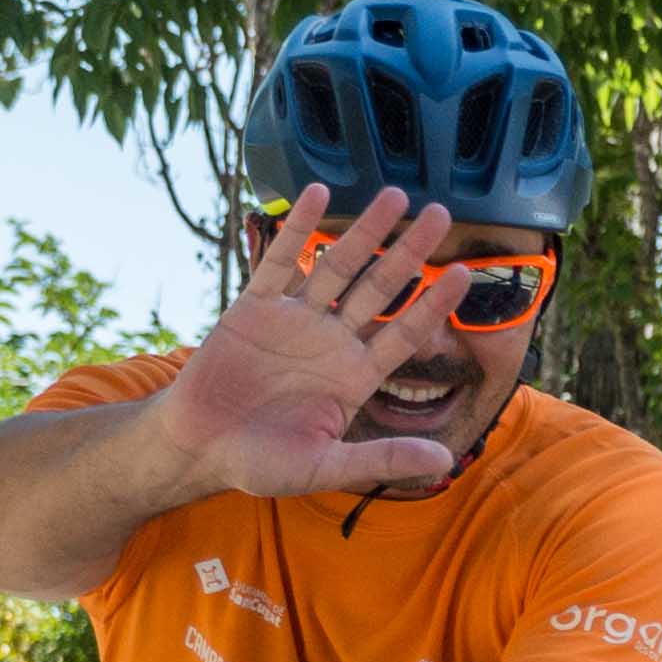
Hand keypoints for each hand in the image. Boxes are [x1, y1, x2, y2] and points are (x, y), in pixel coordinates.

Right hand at [155, 187, 469, 502]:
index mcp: (355, 376)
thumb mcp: (325, 467)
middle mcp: (332, 341)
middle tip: (440, 214)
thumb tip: (445, 460)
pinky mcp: (254, 306)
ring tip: (395, 196)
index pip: (405, 333)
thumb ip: (383, 460)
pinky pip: (279, 260)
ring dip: (365, 231)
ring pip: (337, 266)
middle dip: (409, 252)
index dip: (434, 305)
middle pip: (380, 288)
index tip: (464, 275)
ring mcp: (295, 319)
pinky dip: (297, 228)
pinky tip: (317, 194)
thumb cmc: (260, 465)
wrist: (197, 448)